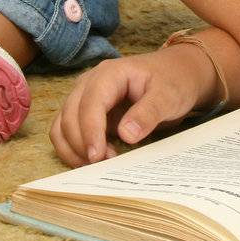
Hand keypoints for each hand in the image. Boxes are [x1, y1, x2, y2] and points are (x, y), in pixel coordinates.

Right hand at [49, 45, 219, 165]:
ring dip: (73, 149)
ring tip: (97, 166)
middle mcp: (90, 84)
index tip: (97, 157)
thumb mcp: (169, 95)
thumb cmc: (173, 81)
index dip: (90, 131)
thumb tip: (126, 134)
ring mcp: (85, 98)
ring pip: (62, 125)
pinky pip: (67, 132)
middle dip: (81, 144)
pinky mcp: (87, 114)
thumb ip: (148, 112)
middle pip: (70, 116)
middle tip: (104, 166)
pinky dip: (72, 149)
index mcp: (109, 74)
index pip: (90, 103)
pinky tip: (92, 161)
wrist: (177, 75)